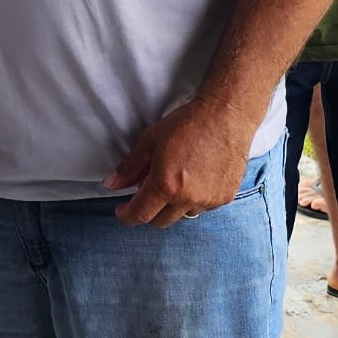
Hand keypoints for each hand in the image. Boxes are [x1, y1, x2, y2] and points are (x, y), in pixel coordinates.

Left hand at [103, 96, 254, 227]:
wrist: (225, 116)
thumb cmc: (187, 124)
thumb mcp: (150, 141)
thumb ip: (130, 167)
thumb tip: (112, 184)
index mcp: (166, 185)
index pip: (141, 214)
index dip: (127, 216)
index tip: (122, 212)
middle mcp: (188, 198)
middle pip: (160, 221)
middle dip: (148, 211)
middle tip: (145, 193)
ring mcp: (209, 201)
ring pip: (182, 215)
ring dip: (172, 205)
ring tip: (173, 181)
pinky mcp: (224, 198)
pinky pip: (202, 208)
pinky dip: (193, 200)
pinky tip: (193, 180)